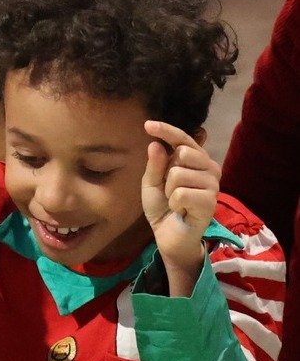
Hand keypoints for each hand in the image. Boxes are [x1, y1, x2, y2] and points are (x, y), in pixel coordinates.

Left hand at [143, 120, 218, 289]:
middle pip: (183, 153)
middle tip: (170, 189)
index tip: (147, 124)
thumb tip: (156, 144)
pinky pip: (182, 192)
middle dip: (167, 172)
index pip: (183, 138)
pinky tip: (181, 210)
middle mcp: (209, 168)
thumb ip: (155, 164)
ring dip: (169, 190)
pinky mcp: (210, 201)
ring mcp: (212, 184)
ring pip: (179, 174)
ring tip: (176, 202)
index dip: (166, 130)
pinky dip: (174, 202)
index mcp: (196, 160)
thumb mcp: (152, 182)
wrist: (169, 236)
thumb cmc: (162, 207)